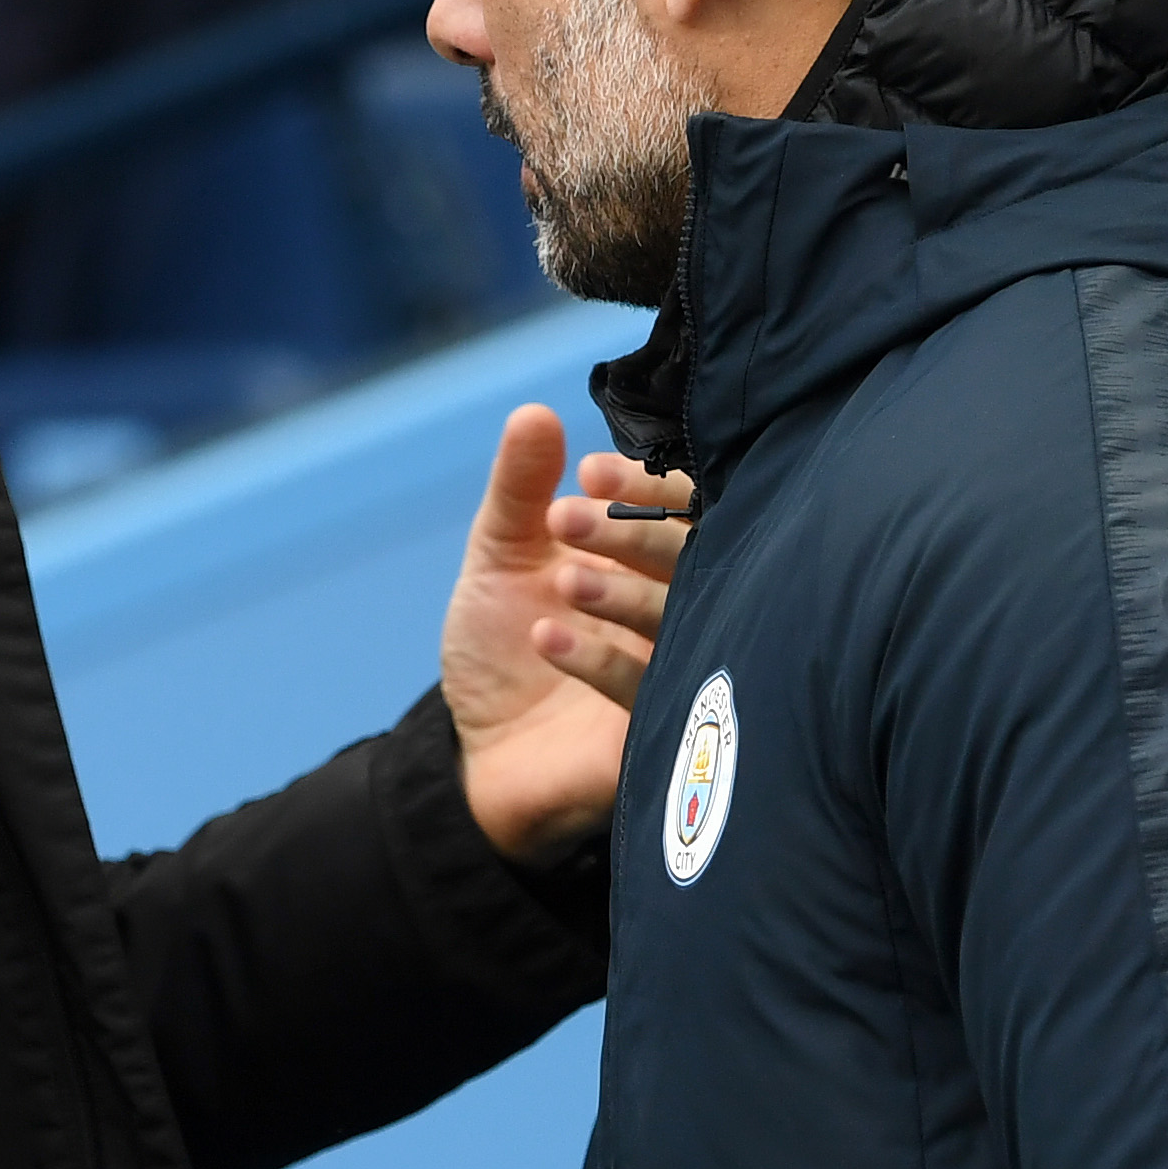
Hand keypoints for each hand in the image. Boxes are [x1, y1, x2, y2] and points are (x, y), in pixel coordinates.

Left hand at [439, 405, 682, 863]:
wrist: (478, 754)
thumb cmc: (502, 647)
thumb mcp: (502, 556)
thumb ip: (519, 489)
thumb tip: (532, 414)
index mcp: (650, 559)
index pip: (675, 508)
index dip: (639, 487)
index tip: (589, 472)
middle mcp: (678, 608)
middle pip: (689, 559)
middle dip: (631, 534)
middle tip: (567, 519)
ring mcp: (676, 670)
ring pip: (676, 621)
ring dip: (620, 594)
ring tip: (564, 579)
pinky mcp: (661, 733)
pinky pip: (643, 691)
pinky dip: (597, 659)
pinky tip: (547, 635)